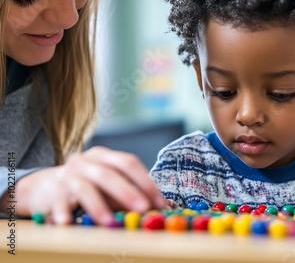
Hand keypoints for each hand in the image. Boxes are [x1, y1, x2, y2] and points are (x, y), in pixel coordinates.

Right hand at [12, 146, 174, 224]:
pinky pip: (59, 203)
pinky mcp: (53, 193)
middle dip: (128, 192)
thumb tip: (163, 206)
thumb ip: (132, 193)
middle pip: (108, 174)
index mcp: (104, 155)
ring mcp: (67, 176)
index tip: (160, 202)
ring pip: (85, 188)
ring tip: (110, 223)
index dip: (146, 182)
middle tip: (142, 208)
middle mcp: (85, 162)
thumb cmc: (88, 186)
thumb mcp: (110, 185)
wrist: (45, 187)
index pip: (128, 163)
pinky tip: (68, 223)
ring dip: (99, 207)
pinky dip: (63, 213)